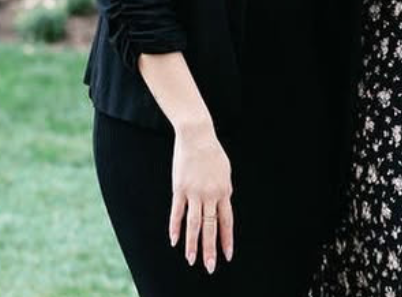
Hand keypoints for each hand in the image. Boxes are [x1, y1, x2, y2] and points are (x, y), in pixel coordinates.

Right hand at [167, 120, 233, 272]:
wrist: (197, 135)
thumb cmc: (212, 152)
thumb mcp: (225, 171)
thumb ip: (224, 190)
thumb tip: (224, 203)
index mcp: (224, 191)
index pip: (226, 221)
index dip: (226, 239)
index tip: (228, 255)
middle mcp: (210, 195)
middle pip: (211, 227)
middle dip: (211, 248)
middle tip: (210, 266)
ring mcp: (194, 193)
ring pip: (194, 224)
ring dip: (193, 244)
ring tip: (192, 260)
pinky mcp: (179, 189)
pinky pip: (177, 212)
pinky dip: (175, 228)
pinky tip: (174, 241)